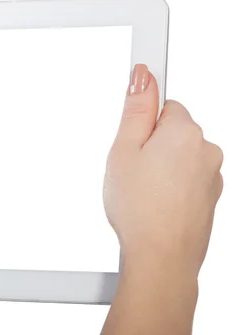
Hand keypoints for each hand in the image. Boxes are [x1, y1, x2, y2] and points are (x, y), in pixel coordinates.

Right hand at [104, 64, 222, 277]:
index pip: (165, 102)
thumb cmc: (141, 209)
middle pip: (173, 130)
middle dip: (151, 144)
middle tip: (130, 167)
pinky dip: (172, 184)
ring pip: (180, 156)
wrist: (162, 257)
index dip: (144, 114)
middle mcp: (206, 149)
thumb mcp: (123, 151)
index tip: (138, 108)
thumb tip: (143, 76)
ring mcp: (212, 174)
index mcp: (184, 132)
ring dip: (162, 165)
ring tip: (141, 190)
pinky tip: (154, 201)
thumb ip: (135, 110)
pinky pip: (187, 177)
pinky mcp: (211, 196)